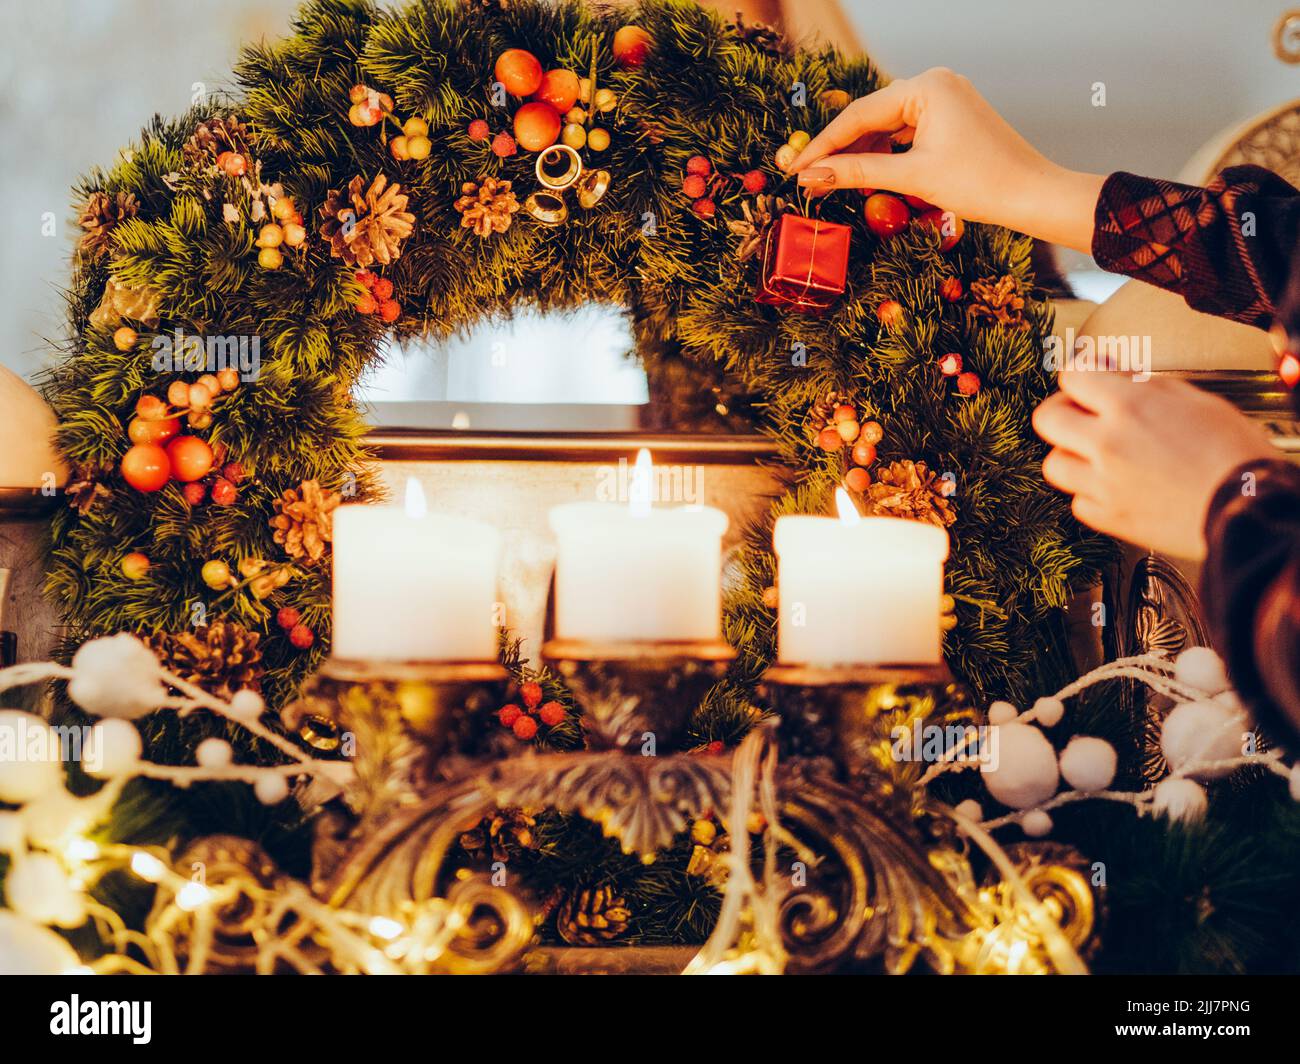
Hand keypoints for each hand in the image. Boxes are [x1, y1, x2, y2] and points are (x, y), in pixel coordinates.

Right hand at [787, 68, 1104, 252]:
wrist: (1032, 194)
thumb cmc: (980, 183)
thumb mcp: (911, 177)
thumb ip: (857, 172)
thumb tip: (812, 176)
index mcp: (926, 87)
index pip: (859, 115)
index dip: (822, 146)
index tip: (794, 169)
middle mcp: (935, 83)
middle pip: (870, 116)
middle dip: (839, 149)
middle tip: (806, 178)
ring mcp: (945, 98)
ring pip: (886, 125)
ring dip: (860, 153)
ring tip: (830, 181)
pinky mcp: (951, 117)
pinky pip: (906, 131)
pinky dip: (885, 152)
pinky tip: (865, 173)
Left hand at [1032, 371, 1276, 559]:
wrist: (1249, 509)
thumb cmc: (1234, 453)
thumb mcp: (1197, 401)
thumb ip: (1148, 387)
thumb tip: (1117, 374)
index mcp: (1131, 407)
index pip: (1073, 377)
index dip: (1080, 374)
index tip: (1086, 377)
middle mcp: (1108, 444)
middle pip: (1047, 419)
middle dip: (1062, 411)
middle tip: (1080, 413)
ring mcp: (1104, 484)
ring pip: (1054, 464)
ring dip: (1071, 455)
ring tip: (1098, 455)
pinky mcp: (1109, 518)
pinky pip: (1078, 502)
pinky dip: (1090, 493)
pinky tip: (1113, 486)